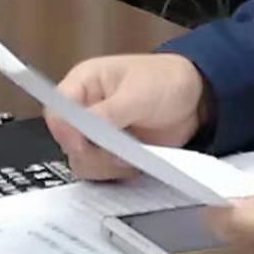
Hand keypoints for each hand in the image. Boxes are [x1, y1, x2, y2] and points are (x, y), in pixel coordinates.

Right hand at [48, 54, 208, 179]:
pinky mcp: (112, 153)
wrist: (197, 100)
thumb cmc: (167, 81)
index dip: (65, 130)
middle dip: (93, 151)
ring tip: (134, 151)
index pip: (56, 111)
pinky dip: (119, 171)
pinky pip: (103, 172)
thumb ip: (107, 112)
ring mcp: (98, 134)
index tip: (84, 142)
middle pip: (67, 143)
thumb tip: (81, 131)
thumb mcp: (138, 93)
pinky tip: (138, 158)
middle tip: (120, 147)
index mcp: (84, 84)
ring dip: (108, 164)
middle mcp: (85, 110)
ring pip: (83, 162)